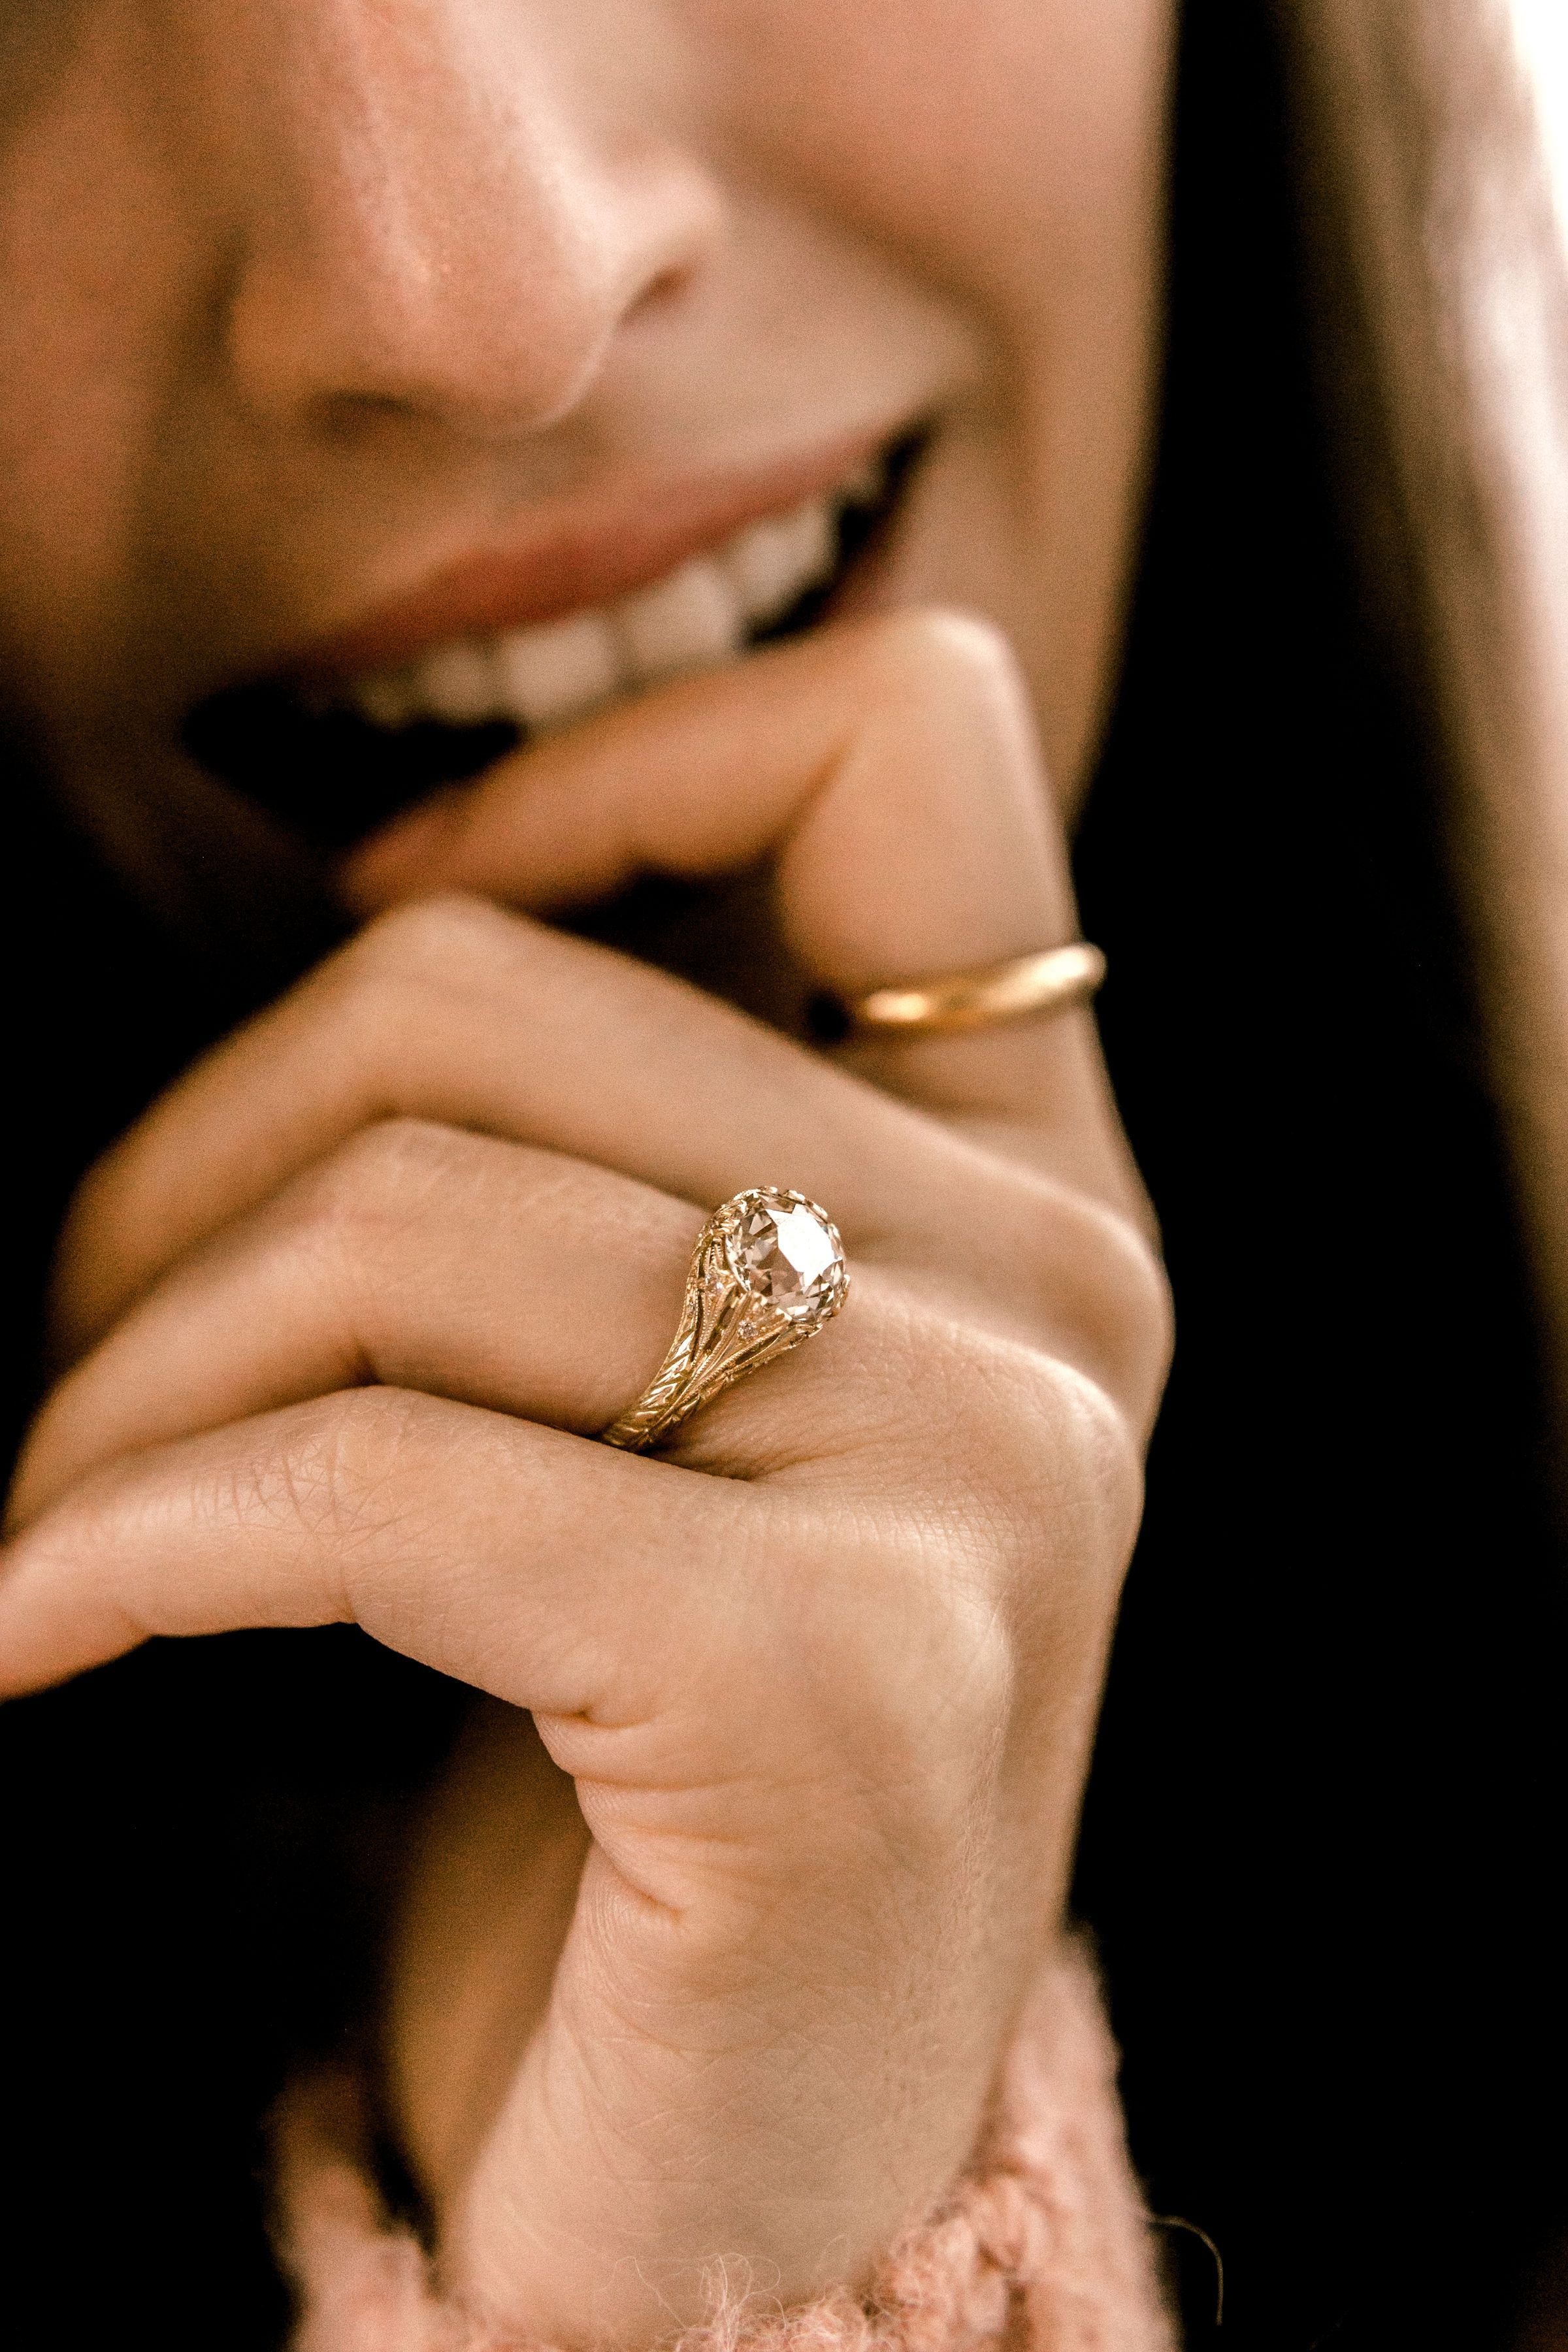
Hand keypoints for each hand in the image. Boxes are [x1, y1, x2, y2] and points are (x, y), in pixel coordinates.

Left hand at [2, 612, 1167, 2347]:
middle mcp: (1050, 1294)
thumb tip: (356, 915)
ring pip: (397, 1229)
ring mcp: (979, 1482)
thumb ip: (609, 1161)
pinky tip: (36, 1632)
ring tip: (49, 1520)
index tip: (386, 952)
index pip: (904, 742)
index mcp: (1022, 1184)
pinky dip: (128, 1544)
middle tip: (75, 1358)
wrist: (732, 2184)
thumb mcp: (669, 1411)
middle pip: (490, 999)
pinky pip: (374, 1486)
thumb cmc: (643, 1772)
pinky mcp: (839, 1686)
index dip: (592, 782)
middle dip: (180, 1167)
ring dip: (116, 1382)